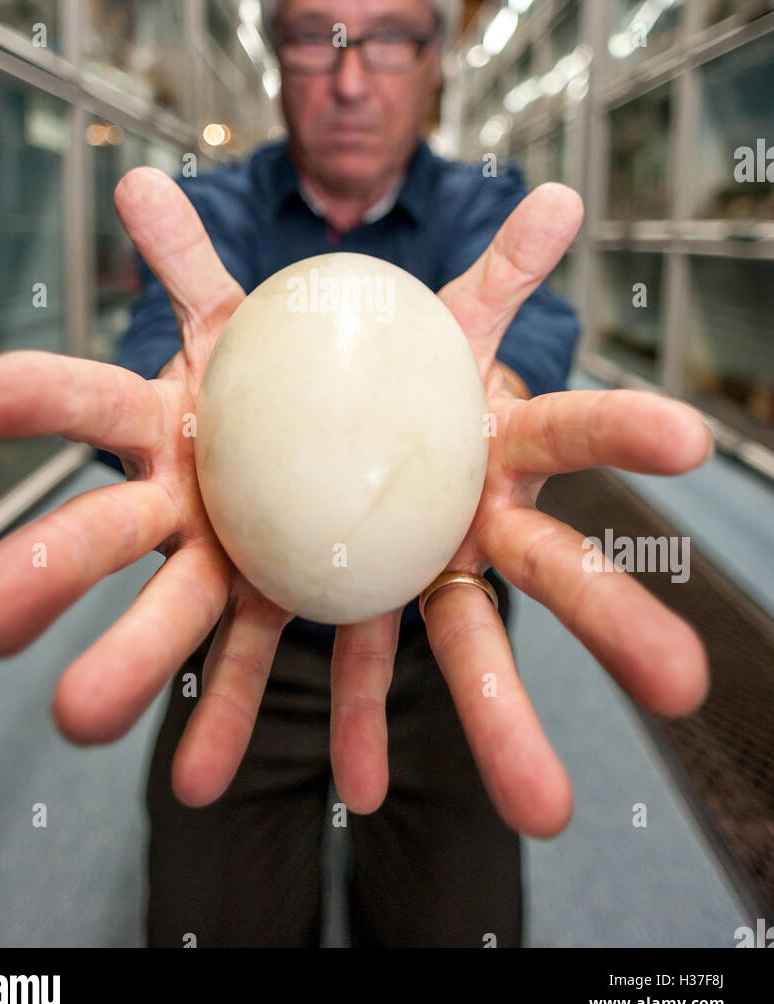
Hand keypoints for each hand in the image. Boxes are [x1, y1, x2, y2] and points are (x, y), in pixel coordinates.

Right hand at [0, 168, 299, 806]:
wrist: (375, 423)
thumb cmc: (317, 361)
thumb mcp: (278, 306)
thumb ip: (207, 260)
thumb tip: (134, 178)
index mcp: (174, 412)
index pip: (93, 397)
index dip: (37, 394)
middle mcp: (177, 492)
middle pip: (100, 528)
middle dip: (43, 569)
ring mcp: (220, 555)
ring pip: (167, 610)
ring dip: (126, 663)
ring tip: (80, 720)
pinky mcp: (274, 602)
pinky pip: (257, 663)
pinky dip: (232, 719)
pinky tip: (201, 779)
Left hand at [329, 183, 710, 835]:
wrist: (311, 407)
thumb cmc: (375, 357)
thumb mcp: (413, 306)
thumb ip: (485, 263)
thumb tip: (567, 195)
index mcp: (493, 430)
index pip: (574, 427)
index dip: (627, 430)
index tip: (691, 442)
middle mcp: (479, 510)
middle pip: (555, 566)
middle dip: (614, 619)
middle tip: (687, 685)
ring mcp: (424, 564)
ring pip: (467, 643)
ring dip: (500, 720)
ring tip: (545, 808)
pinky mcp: (358, 598)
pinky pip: (356, 665)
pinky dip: (357, 725)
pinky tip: (360, 790)